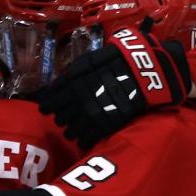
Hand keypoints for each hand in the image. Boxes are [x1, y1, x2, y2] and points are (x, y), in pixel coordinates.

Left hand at [38, 28, 190, 149]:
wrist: (149, 70)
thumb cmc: (124, 58)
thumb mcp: (96, 57)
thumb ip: (77, 71)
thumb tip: (60, 83)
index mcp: (74, 80)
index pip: (52, 97)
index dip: (48, 103)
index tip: (45, 106)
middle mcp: (80, 98)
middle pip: (60, 114)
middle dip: (60, 116)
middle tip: (61, 117)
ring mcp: (93, 113)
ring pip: (70, 128)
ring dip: (69, 128)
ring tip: (71, 128)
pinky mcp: (106, 124)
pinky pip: (86, 137)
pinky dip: (82, 137)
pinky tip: (82, 137)